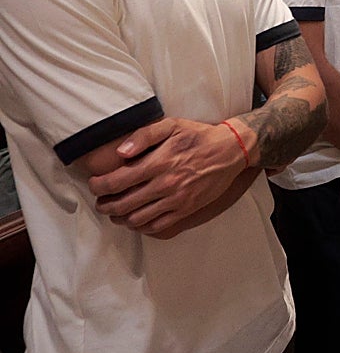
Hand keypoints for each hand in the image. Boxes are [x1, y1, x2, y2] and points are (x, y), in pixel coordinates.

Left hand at [89, 117, 245, 236]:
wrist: (231, 150)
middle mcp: (166, 184)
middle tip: (101, 201)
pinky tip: (136, 220)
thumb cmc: (199, 136)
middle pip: (123, 204)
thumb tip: (121, 152)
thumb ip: (144, 136)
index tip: (94, 184)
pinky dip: (141, 227)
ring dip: (120, 218)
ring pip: (137, 219)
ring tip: (115, 212)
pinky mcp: (187, 209)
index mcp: (159, 162)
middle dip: (105, 205)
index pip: (118, 181)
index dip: (99, 186)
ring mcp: (177, 199)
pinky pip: (158, 226)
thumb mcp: (172, 125)